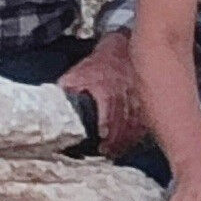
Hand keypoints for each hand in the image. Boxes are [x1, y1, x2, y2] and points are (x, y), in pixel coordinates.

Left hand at [57, 33, 147, 157]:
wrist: (124, 47)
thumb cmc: (102, 61)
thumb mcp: (80, 70)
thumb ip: (68, 85)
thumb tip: (56, 98)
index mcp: (107, 89)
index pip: (109, 109)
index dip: (107, 124)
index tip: (103, 137)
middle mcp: (124, 95)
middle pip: (122, 121)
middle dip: (115, 139)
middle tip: (107, 152)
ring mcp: (136, 99)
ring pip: (134, 123)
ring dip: (126, 140)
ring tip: (116, 152)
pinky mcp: (144, 102)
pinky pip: (144, 120)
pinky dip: (138, 134)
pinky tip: (131, 142)